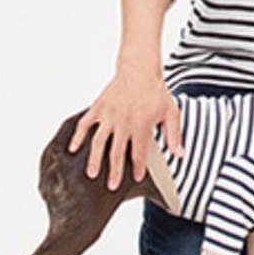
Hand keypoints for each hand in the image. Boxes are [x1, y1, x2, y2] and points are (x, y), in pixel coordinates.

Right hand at [68, 65, 182, 189]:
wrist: (139, 68)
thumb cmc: (155, 90)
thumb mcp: (171, 112)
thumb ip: (174, 135)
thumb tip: (179, 154)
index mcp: (142, 125)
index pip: (139, 153)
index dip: (138, 167)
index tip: (136, 177)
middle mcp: (123, 122)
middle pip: (117, 153)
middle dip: (115, 172)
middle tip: (112, 186)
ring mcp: (109, 115)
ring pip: (99, 142)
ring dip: (95, 160)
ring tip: (92, 174)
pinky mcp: (98, 107)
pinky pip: (85, 124)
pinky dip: (77, 136)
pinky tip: (73, 148)